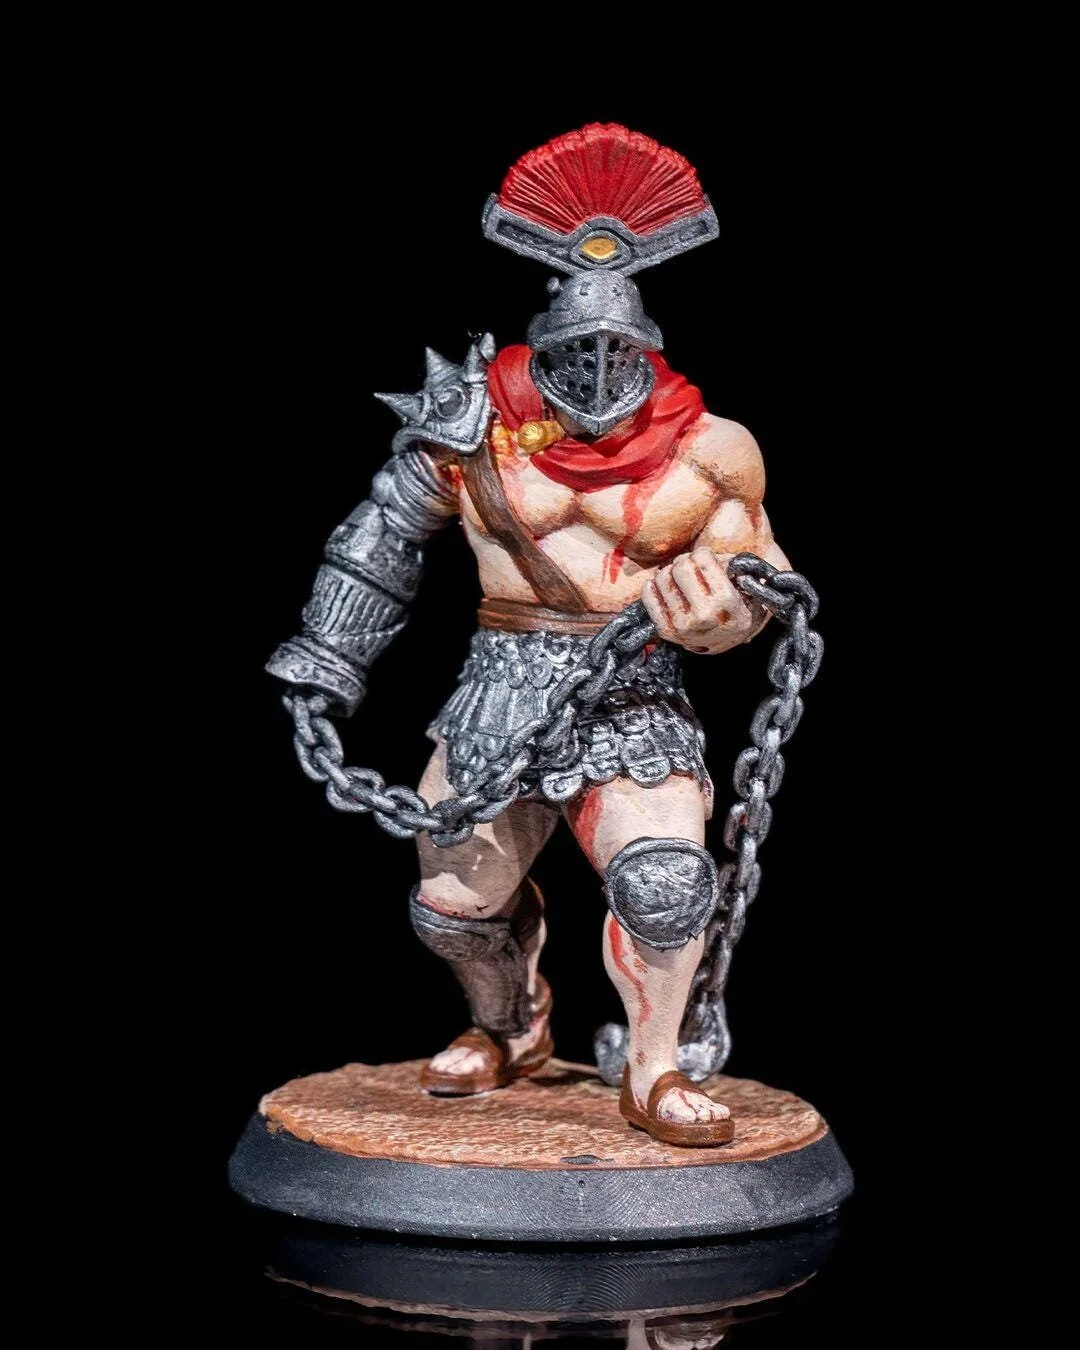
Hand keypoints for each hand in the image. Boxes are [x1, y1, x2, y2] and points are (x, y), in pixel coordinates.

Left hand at [642, 549, 756, 654]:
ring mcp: (683, 625)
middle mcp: (703, 615)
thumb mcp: (744, 582)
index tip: (706, 560)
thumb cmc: (738, 605)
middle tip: (692, 568)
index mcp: (725, 600)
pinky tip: (666, 588)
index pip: (701, 557)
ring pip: (662, 577)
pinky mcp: (667, 631)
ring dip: (670, 573)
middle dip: (686, 561)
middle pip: (680, 567)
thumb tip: (701, 552)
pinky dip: (653, 585)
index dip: (703, 554)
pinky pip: (648, 595)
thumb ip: (727, 563)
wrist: (731, 639)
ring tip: (681, 580)